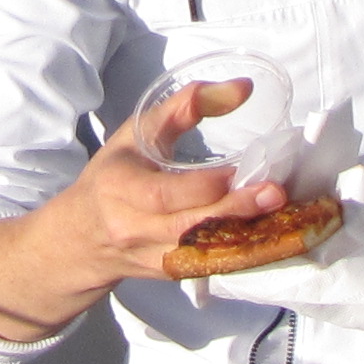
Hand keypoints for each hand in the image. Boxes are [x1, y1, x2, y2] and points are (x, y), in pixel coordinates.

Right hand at [0, 77, 290, 341]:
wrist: (79, 239)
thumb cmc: (112, 176)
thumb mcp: (137, 133)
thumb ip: (186, 107)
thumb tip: (244, 88)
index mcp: (120, 190)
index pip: (164, 195)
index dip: (203, 187)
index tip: (238, 172)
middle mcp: (134, 230)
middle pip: (189, 227)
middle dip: (234, 212)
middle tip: (275, 194)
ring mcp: (154, 258)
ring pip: (203, 254)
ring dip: (246, 238)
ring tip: (283, 218)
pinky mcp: (172, 275)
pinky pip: (209, 267)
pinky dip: (241, 254)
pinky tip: (272, 238)